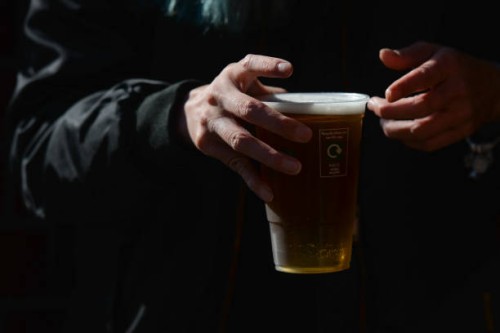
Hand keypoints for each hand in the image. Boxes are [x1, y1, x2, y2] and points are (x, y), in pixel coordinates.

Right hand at [179, 54, 311, 201]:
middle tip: (305, 136)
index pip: (250, 65)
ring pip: (242, 141)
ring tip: (295, 167)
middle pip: (250, 110)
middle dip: (279, 124)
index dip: (268, 66)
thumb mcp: (245, 84)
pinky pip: (235, 164)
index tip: (289, 70)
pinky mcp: (209, 145)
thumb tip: (309, 110)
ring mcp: (212, 122)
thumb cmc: (232, 96)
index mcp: (233, 75)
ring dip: (269, 155)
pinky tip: (269, 192)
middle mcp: (220, 96)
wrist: (190, 111)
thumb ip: (271, 93)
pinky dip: (253, 180)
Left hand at [367, 41, 499, 150]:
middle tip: (375, 108)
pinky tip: (399, 132)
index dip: (404, 86)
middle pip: (421, 107)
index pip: (426, 77)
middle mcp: (458, 91)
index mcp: (449, 67)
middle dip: (391, 111)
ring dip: (395, 130)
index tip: (386, 94)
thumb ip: (408, 55)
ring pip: (423, 130)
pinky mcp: (461, 131)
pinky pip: (429, 143)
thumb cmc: (454, 68)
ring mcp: (461, 114)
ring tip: (383, 122)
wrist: (492, 88)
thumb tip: (383, 55)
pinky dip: (408, 141)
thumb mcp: (434, 52)